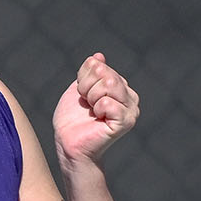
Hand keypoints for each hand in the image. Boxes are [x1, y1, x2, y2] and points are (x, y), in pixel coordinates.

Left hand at [52, 53, 139, 168]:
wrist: (69, 144)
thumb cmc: (72, 120)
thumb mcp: (78, 90)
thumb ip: (89, 72)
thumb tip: (98, 56)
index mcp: (120, 86)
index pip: (98, 66)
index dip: (82, 79)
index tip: (82, 96)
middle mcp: (130, 96)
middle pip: (104, 73)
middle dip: (86, 88)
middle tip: (86, 104)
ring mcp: (131, 109)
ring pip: (108, 84)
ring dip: (91, 98)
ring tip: (92, 111)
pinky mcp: (127, 121)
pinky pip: (108, 102)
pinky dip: (97, 109)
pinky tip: (98, 119)